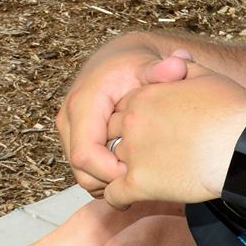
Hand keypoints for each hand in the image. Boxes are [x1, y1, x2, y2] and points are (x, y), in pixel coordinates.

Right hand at [57, 38, 191, 192]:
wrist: (118, 62)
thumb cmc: (135, 65)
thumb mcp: (149, 64)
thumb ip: (162, 69)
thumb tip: (177, 66)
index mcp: (83, 104)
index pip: (86, 155)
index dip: (112, 172)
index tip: (143, 172)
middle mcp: (69, 121)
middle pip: (82, 171)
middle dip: (113, 183)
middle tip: (147, 182)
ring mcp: (70, 133)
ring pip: (82, 175)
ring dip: (110, 183)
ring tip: (143, 177)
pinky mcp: (75, 141)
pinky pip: (87, 171)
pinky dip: (107, 177)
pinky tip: (135, 171)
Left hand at [101, 64, 245, 207]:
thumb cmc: (234, 113)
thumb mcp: (209, 78)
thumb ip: (184, 68)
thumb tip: (176, 57)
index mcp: (145, 96)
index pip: (123, 108)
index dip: (134, 122)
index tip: (148, 132)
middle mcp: (132, 122)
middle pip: (112, 134)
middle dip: (121, 145)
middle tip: (139, 157)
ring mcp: (133, 152)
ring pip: (108, 164)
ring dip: (117, 172)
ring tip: (135, 179)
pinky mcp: (138, 182)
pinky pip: (113, 194)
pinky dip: (118, 199)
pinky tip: (129, 200)